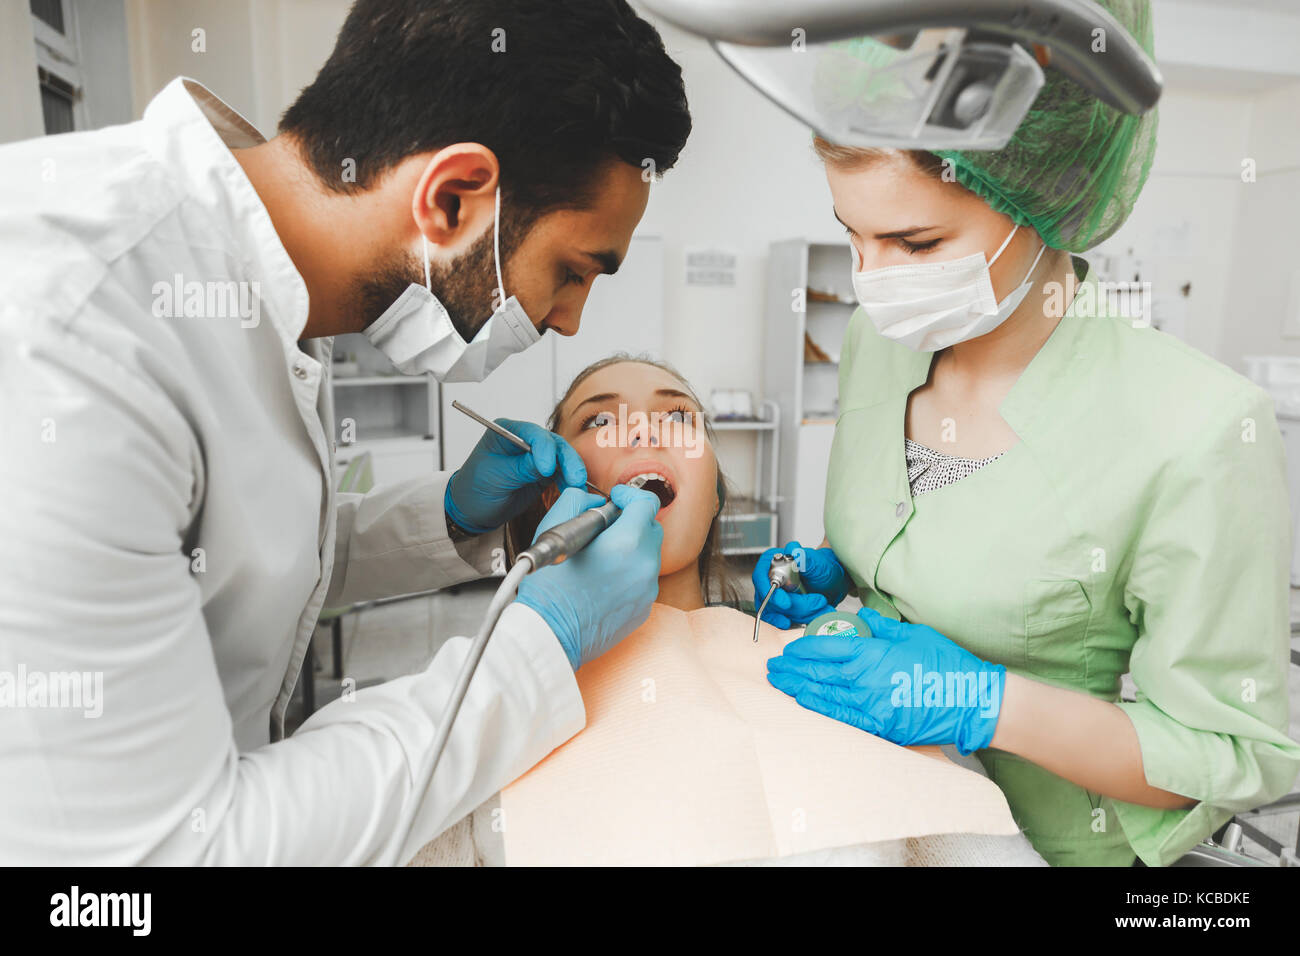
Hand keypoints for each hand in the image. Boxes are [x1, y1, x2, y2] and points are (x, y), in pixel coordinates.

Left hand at [445, 419, 586, 533]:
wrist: (471, 510)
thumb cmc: (474, 489)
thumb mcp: (494, 477)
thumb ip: (521, 468)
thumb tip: (549, 464)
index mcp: (506, 432)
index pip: (532, 434)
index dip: (544, 449)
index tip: (546, 469)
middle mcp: (524, 440)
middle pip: (553, 443)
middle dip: (566, 460)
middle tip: (574, 478)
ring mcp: (536, 456)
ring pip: (562, 457)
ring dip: (572, 471)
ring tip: (577, 486)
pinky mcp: (543, 473)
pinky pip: (562, 473)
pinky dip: (569, 481)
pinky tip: (573, 490)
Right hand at [515, 485, 662, 669]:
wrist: (550, 634)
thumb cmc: (549, 588)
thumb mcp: (554, 529)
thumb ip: (578, 502)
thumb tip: (594, 501)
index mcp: (627, 543)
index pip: (647, 503)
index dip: (629, 495)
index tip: (615, 499)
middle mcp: (644, 566)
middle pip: (651, 528)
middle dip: (631, 521)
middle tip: (604, 528)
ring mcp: (647, 591)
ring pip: (648, 555)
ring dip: (630, 549)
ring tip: (599, 557)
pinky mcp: (643, 610)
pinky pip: (642, 580)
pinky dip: (628, 573)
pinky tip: (602, 580)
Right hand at [751, 541, 849, 627]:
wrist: (829, 581)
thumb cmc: (821, 567)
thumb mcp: (817, 561)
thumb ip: (805, 557)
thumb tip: (794, 551)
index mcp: (772, 561)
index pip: (760, 578)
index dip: (770, 592)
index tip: (786, 603)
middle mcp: (768, 579)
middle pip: (770, 600)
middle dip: (797, 605)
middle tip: (819, 601)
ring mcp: (772, 596)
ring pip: (778, 613)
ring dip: (802, 614)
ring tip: (822, 606)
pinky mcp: (778, 610)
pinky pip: (782, 620)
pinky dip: (800, 621)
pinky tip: (812, 617)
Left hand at [766, 607, 1005, 754]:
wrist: (970, 700)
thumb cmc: (946, 664)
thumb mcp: (913, 634)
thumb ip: (882, 626)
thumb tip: (860, 614)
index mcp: (873, 652)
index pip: (827, 647)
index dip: (803, 648)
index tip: (789, 649)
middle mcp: (865, 678)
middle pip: (818, 671)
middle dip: (792, 669)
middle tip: (774, 667)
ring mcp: (870, 704)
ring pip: (824, 694)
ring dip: (798, 687)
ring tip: (779, 683)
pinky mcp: (879, 725)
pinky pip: (842, 716)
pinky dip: (820, 708)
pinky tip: (804, 702)